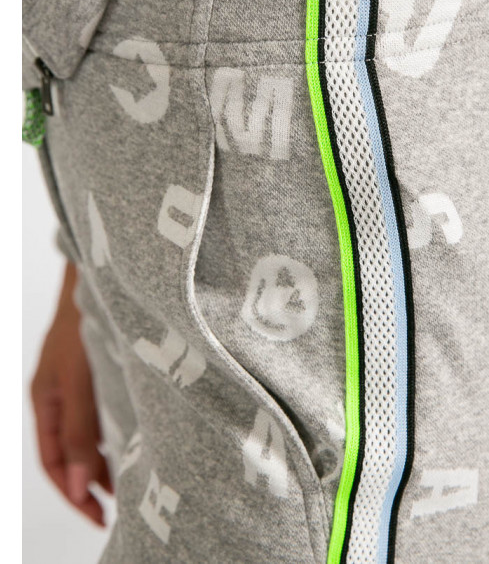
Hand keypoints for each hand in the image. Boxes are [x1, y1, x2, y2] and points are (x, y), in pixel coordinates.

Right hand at [30, 261, 112, 526]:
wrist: (106, 276)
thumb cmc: (85, 321)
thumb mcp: (79, 381)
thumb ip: (81, 431)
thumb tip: (80, 487)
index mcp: (46, 401)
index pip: (55, 462)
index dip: (74, 494)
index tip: (99, 517)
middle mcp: (62, 396)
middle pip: (72, 453)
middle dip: (93, 483)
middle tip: (122, 505)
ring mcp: (82, 384)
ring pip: (90, 434)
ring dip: (107, 459)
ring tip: (133, 479)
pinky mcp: (103, 371)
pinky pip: (105, 412)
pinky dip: (117, 432)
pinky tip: (137, 440)